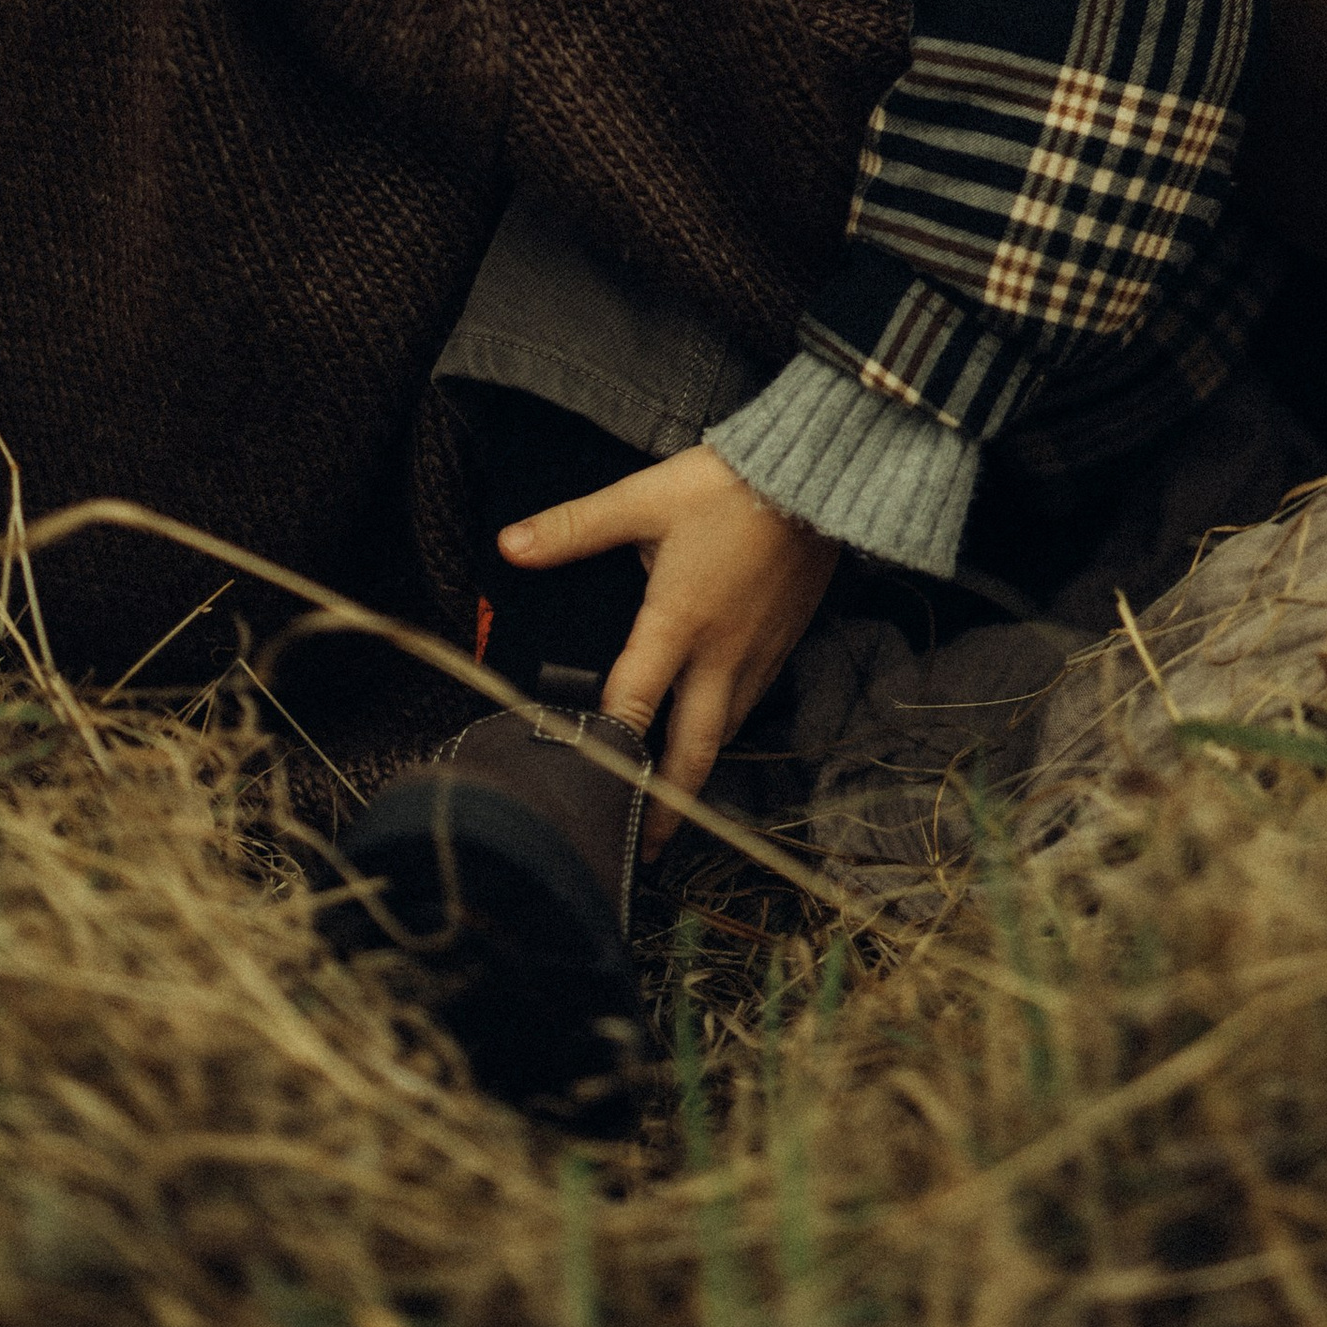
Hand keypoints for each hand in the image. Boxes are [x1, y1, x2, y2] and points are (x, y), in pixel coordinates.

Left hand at [497, 446, 837, 846]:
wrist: (817, 479)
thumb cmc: (729, 488)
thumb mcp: (644, 498)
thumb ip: (575, 527)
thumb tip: (509, 546)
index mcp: (678, 623)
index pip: (634, 705)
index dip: (607, 753)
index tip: (587, 794)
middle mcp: (720, 654)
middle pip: (693, 751)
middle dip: (668, 807)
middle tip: (645, 847)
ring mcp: (757, 655)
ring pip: (724, 732)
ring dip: (696, 770)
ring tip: (668, 802)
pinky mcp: (781, 645)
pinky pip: (749, 703)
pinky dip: (724, 730)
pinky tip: (709, 731)